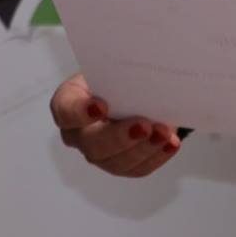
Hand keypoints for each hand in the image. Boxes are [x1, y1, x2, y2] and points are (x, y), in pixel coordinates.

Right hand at [50, 72, 180, 177]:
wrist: (127, 90)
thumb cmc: (114, 76)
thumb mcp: (111, 67)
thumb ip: (118, 72)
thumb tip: (141, 71)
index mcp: (68, 103)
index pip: (65, 111)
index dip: (80, 112)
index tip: (102, 106)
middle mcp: (78, 133)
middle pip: (92, 144)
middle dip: (120, 137)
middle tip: (144, 125)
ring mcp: (98, 153)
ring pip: (115, 162)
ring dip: (143, 149)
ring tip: (164, 134)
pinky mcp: (119, 164)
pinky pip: (136, 168)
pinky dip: (156, 156)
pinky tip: (170, 143)